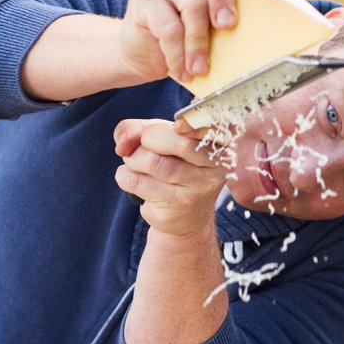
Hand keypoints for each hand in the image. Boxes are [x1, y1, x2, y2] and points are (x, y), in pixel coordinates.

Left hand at [114, 119, 226, 235]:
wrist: (186, 219)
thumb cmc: (175, 167)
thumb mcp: (162, 138)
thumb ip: (139, 129)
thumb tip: (123, 144)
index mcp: (219, 145)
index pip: (209, 130)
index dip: (191, 125)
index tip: (178, 127)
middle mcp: (214, 167)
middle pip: (177, 142)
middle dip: (148, 138)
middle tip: (145, 144)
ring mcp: (196, 190)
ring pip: (151, 161)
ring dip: (133, 159)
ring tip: (139, 165)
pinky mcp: (174, 207)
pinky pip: (134, 180)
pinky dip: (125, 176)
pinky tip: (137, 181)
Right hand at [118, 0, 284, 85]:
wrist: (146, 50)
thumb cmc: (196, 33)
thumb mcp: (224, 23)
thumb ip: (248, 16)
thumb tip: (283, 36)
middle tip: (227, 26)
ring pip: (190, 0)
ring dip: (199, 40)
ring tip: (202, 67)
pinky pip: (166, 26)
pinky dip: (178, 53)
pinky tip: (184, 70)